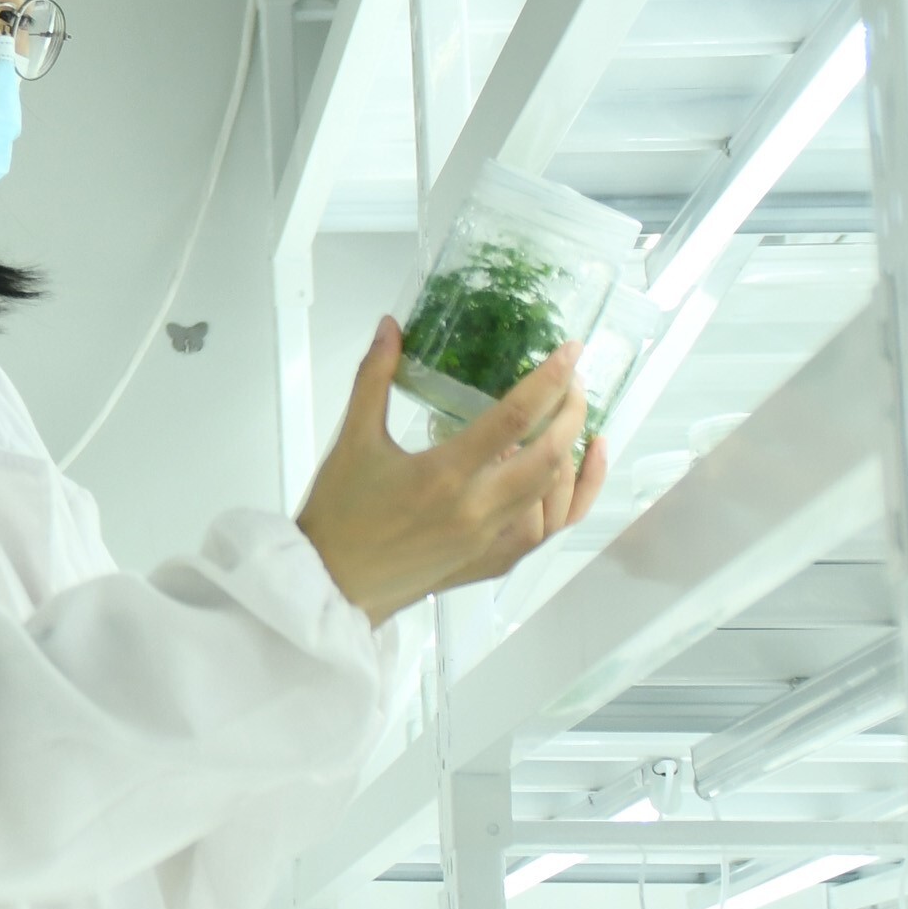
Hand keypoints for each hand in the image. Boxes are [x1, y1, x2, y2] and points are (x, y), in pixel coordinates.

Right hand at [296, 318, 606, 623]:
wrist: (333, 582)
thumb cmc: (339, 512)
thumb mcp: (352, 440)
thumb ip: (374, 379)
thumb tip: (390, 326)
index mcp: (443, 474)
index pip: (514, 419)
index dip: (549, 380)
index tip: (571, 351)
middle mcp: (476, 508)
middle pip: (549, 457)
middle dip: (572, 413)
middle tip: (575, 382)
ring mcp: (488, 538)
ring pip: (553, 493)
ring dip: (569, 451)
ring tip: (569, 419)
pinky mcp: (490, 559)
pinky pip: (544, 527)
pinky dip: (563, 497)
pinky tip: (568, 473)